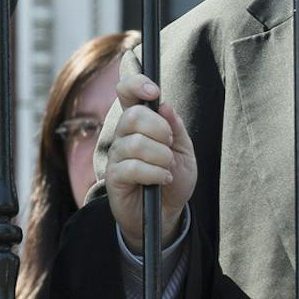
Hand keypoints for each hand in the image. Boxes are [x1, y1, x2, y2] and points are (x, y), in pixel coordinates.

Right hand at [103, 70, 195, 254]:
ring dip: (160, 156)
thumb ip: (175, 128)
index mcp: (139, 123)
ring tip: (168, 168)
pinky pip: (132, 167)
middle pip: (132, 116)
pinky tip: (162, 180)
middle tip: (169, 144)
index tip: (154, 91)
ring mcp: (117, 156)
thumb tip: (165, 106)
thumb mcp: (184, 151)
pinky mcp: (114, 177)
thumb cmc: (173, 179)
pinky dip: (155, 173)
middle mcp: (124, 135)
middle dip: (159, 129)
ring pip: (135, 144)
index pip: (126, 92)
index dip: (136, 84)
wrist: (167, 213)